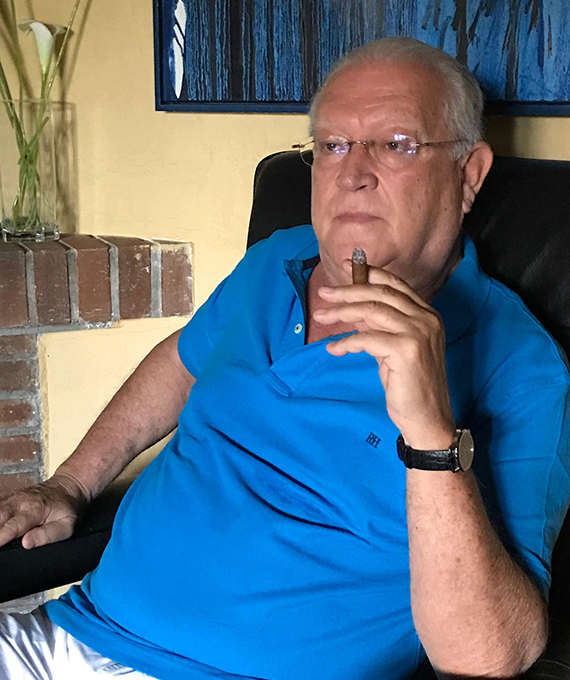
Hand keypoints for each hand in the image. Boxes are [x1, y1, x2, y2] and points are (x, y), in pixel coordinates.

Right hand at [0, 473, 88, 548]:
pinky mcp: (8, 498)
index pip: (12, 526)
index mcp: (34, 510)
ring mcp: (12, 498)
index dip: (1, 537)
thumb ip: (47, 535)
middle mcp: (20, 502)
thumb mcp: (66, 525)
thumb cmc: (66, 508)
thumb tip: (27, 543)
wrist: (67, 487)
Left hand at [313, 263, 455, 448]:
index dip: (370, 273)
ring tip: (322, 316)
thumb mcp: (393, 348)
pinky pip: (367, 338)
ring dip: (343, 312)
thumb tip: (354, 308)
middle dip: (348, 291)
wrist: (426, 417)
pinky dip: (347, 342)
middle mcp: (427, 318)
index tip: (346, 266)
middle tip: (324, 292)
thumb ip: (379, 326)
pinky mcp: (406, 350)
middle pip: (380, 294)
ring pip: (372, 311)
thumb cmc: (408, 384)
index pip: (395, 285)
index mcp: (427, 314)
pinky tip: (334, 349)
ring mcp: (419, 333)